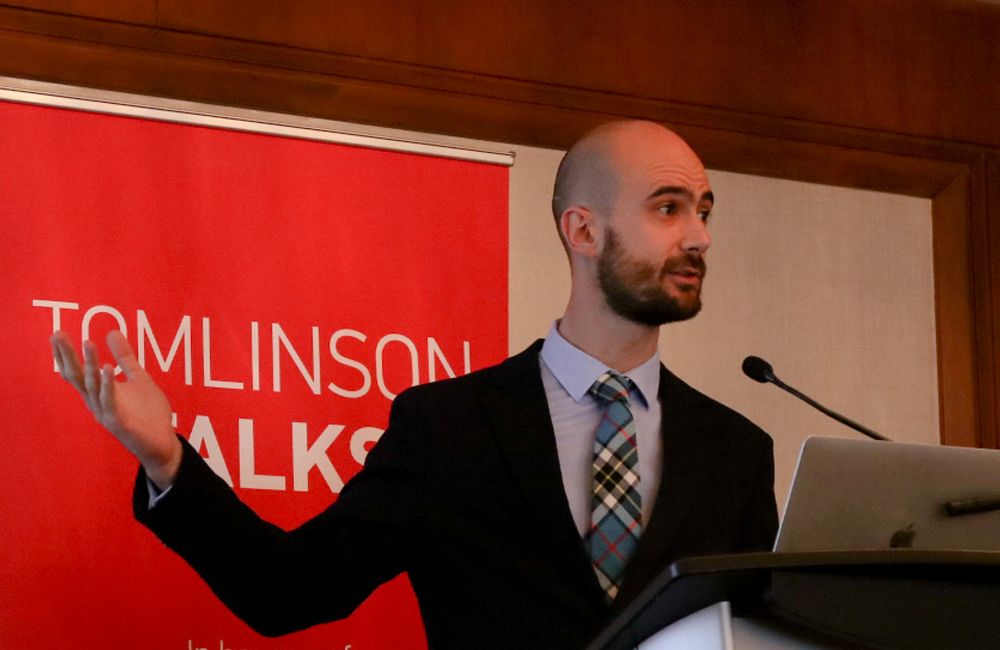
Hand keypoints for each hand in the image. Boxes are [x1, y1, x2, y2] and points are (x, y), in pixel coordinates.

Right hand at [51, 329, 181, 488]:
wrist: (163, 443)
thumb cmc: (149, 413)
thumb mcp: (138, 378)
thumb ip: (126, 358)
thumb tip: (112, 332)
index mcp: (99, 393)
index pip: (77, 372)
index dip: (66, 355)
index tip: (57, 334)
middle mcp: (97, 402)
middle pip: (77, 377)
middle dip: (68, 356)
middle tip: (57, 334)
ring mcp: (106, 413)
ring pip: (92, 387)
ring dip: (89, 365)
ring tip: (88, 343)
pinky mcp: (118, 422)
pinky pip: (110, 401)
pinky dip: (108, 384)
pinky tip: (107, 367)